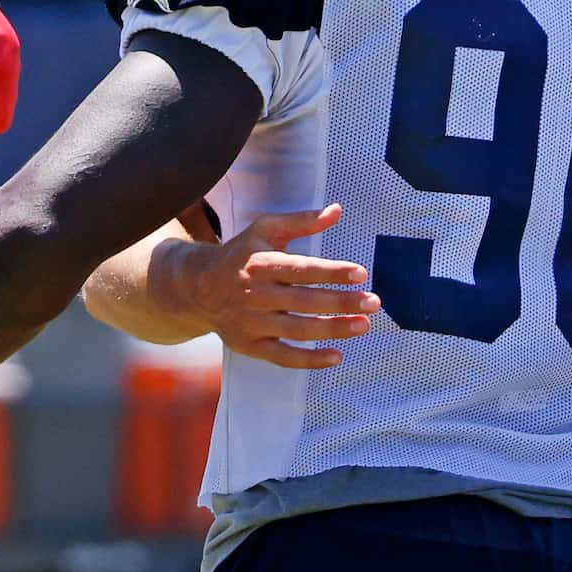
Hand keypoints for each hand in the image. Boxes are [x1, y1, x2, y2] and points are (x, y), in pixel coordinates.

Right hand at [172, 206, 378, 369]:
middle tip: (373, 303)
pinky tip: (336, 356)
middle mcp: (256, 295)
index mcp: (261, 265)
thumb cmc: (240, 256)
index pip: (301, 269)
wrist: (198, 288)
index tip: (361, 273)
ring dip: (333, 330)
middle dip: (341, 303)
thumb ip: (300, 222)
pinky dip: (309, 360)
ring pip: (297, 330)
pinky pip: (282, 357)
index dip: (332, 272)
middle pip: (304, 301)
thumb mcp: (264, 230)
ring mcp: (253, 323)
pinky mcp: (251, 345)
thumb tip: (336, 211)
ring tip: (363, 326)